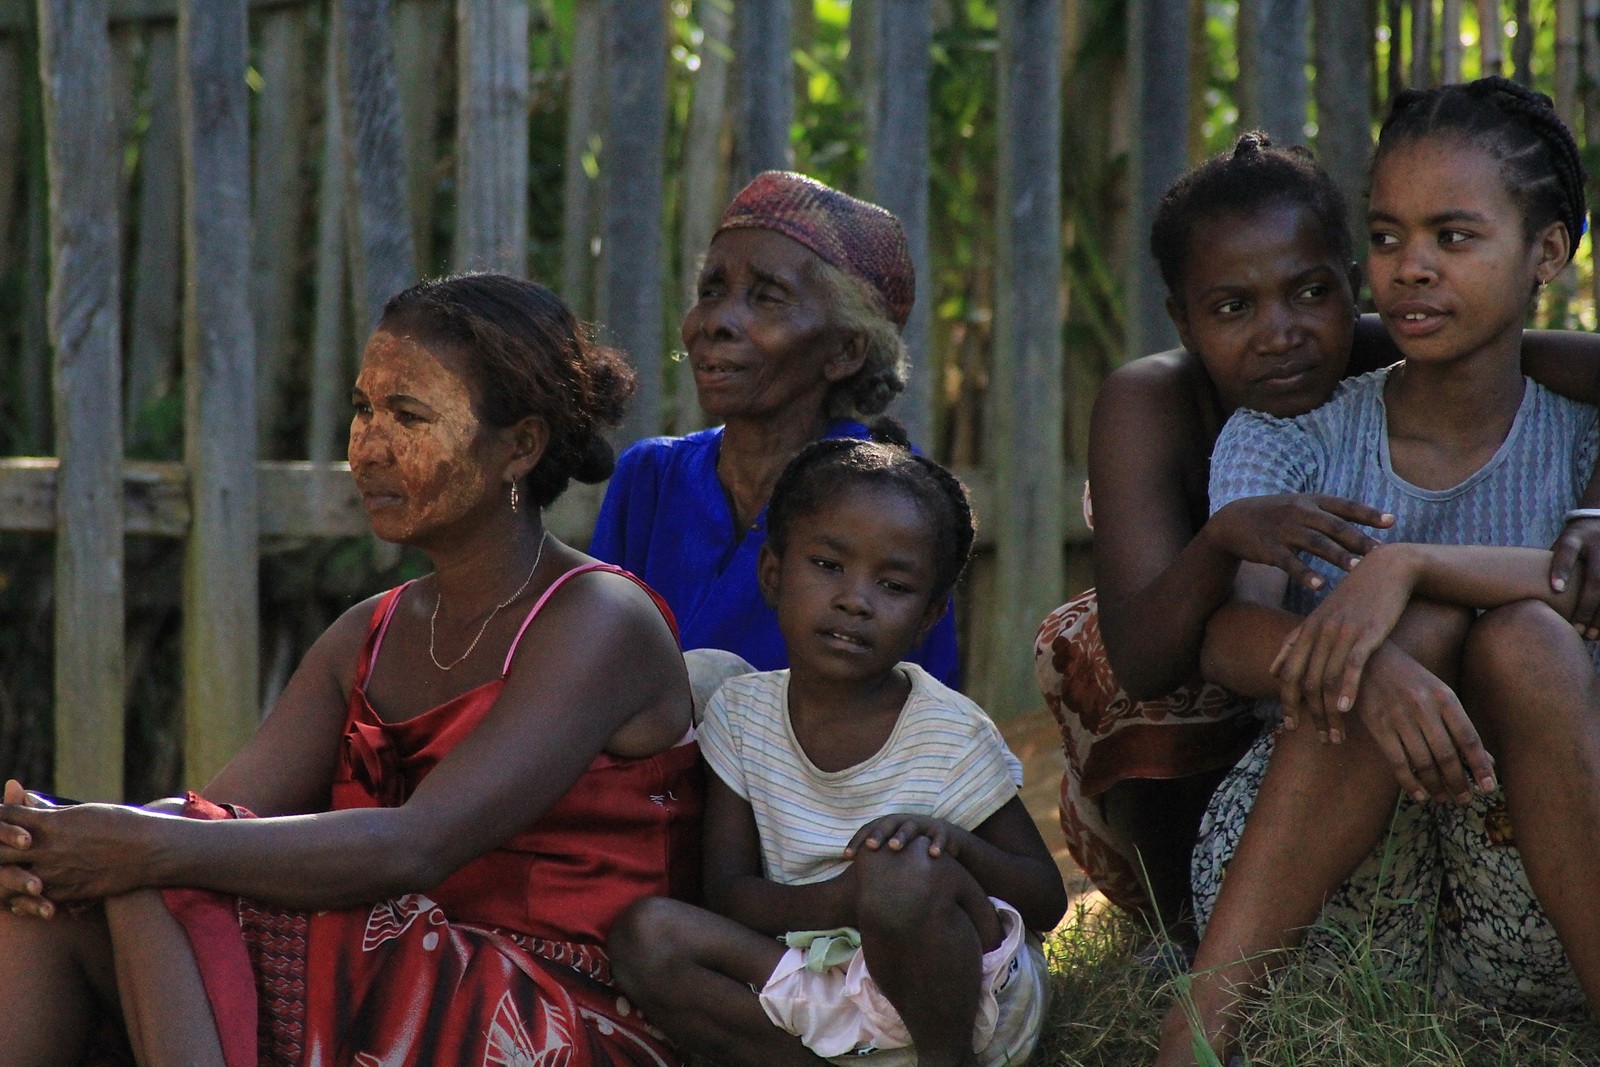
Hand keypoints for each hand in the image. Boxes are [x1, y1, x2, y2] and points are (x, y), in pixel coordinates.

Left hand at [0, 793, 150, 902]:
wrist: (151, 850)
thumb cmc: (121, 823)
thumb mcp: (84, 811)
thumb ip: (49, 811)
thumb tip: (25, 800)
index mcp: (52, 823)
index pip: (6, 817)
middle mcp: (48, 849)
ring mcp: (55, 874)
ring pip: (12, 878)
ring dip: (6, 874)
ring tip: (7, 871)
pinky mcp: (67, 893)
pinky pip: (34, 897)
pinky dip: (25, 894)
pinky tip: (27, 889)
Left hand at [845, 814, 965, 859]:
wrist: (946, 841)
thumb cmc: (913, 851)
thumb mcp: (894, 854)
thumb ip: (876, 863)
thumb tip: (851, 884)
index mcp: (888, 826)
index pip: (868, 829)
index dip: (857, 841)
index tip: (846, 856)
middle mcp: (904, 822)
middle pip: (888, 824)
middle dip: (878, 834)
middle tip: (870, 846)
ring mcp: (923, 825)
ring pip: (910, 827)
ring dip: (901, 836)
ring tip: (894, 847)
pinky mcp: (942, 831)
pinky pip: (940, 836)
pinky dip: (937, 844)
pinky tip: (933, 854)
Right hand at [1206, 494, 1393, 591]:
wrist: (1233, 521)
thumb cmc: (1277, 516)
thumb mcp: (1302, 507)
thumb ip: (1332, 515)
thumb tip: (1372, 525)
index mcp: (1311, 501)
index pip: (1345, 506)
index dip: (1368, 514)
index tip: (1392, 522)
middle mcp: (1299, 512)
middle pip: (1334, 526)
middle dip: (1358, 539)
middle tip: (1381, 552)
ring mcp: (1283, 530)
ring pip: (1315, 544)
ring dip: (1337, 556)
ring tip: (1356, 570)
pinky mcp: (1269, 549)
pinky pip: (1289, 563)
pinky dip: (1304, 574)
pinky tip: (1319, 585)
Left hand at [1272, 544, 1418, 738]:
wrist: (1387, 570)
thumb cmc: (1354, 598)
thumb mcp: (1320, 618)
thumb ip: (1294, 644)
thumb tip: (1273, 671)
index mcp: (1306, 631)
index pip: (1287, 674)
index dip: (1286, 703)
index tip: (1289, 727)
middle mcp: (1318, 632)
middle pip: (1304, 682)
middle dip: (1308, 715)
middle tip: (1318, 739)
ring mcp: (1341, 632)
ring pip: (1326, 679)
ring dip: (1328, 712)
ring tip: (1335, 736)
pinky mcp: (1366, 632)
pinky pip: (1351, 665)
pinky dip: (1346, 688)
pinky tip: (1345, 709)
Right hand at [1348, 644, 1494, 803]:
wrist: (1367, 661)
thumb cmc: (1410, 679)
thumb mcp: (1438, 692)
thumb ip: (1459, 723)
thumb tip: (1485, 759)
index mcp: (1444, 697)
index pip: (1468, 738)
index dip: (1480, 765)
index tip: (1488, 787)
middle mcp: (1423, 708)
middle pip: (1446, 755)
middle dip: (1458, 783)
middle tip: (1465, 800)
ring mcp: (1399, 718)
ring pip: (1423, 762)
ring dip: (1435, 786)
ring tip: (1443, 798)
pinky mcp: (1378, 727)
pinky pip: (1397, 762)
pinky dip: (1409, 782)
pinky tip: (1419, 794)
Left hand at [1549, 517, 1599, 638]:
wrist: (1598, 522)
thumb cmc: (1570, 543)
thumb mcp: (1558, 545)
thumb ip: (1547, 565)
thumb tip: (1518, 593)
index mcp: (1574, 538)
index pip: (1567, 551)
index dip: (1562, 570)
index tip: (1556, 590)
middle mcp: (1596, 544)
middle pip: (1595, 577)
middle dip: (1585, 605)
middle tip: (1576, 629)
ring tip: (1590, 635)